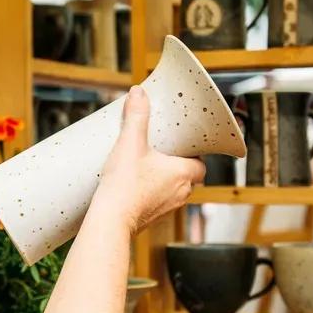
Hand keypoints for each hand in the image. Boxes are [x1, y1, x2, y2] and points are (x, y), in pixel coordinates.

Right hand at [96, 86, 205, 234]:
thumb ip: (136, 116)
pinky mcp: (152, 218)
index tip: (184, 146)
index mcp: (183, 174)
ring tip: (147, 167)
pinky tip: (135, 187)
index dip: (195, 155)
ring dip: (165, 181)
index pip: (201, 164)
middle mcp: (180, 194)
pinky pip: (158, 203)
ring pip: (174, 191)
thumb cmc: (126, 184)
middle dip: (178, 165)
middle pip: (188, 177)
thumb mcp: (131, 142)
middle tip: (162, 152)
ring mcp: (167, 209)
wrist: (110, 220)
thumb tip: (139, 92)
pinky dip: (151, 194)